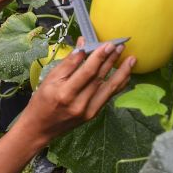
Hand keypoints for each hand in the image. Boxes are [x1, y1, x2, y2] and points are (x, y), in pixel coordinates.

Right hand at [21, 37, 135, 141]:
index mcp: (65, 93)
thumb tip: (83, 45)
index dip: (99, 57)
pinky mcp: (93, 115)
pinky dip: (118, 85)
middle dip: (111, 60)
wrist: (40, 128)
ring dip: (121, 72)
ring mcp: (88, 111)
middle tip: (120, 46)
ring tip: (132, 59)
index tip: (108, 44)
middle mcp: (79, 103)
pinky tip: (126, 75)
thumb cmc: (41, 101)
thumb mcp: (49, 79)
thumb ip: (68, 63)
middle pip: (99, 78)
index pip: (87, 72)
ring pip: (109, 88)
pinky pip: (108, 96)